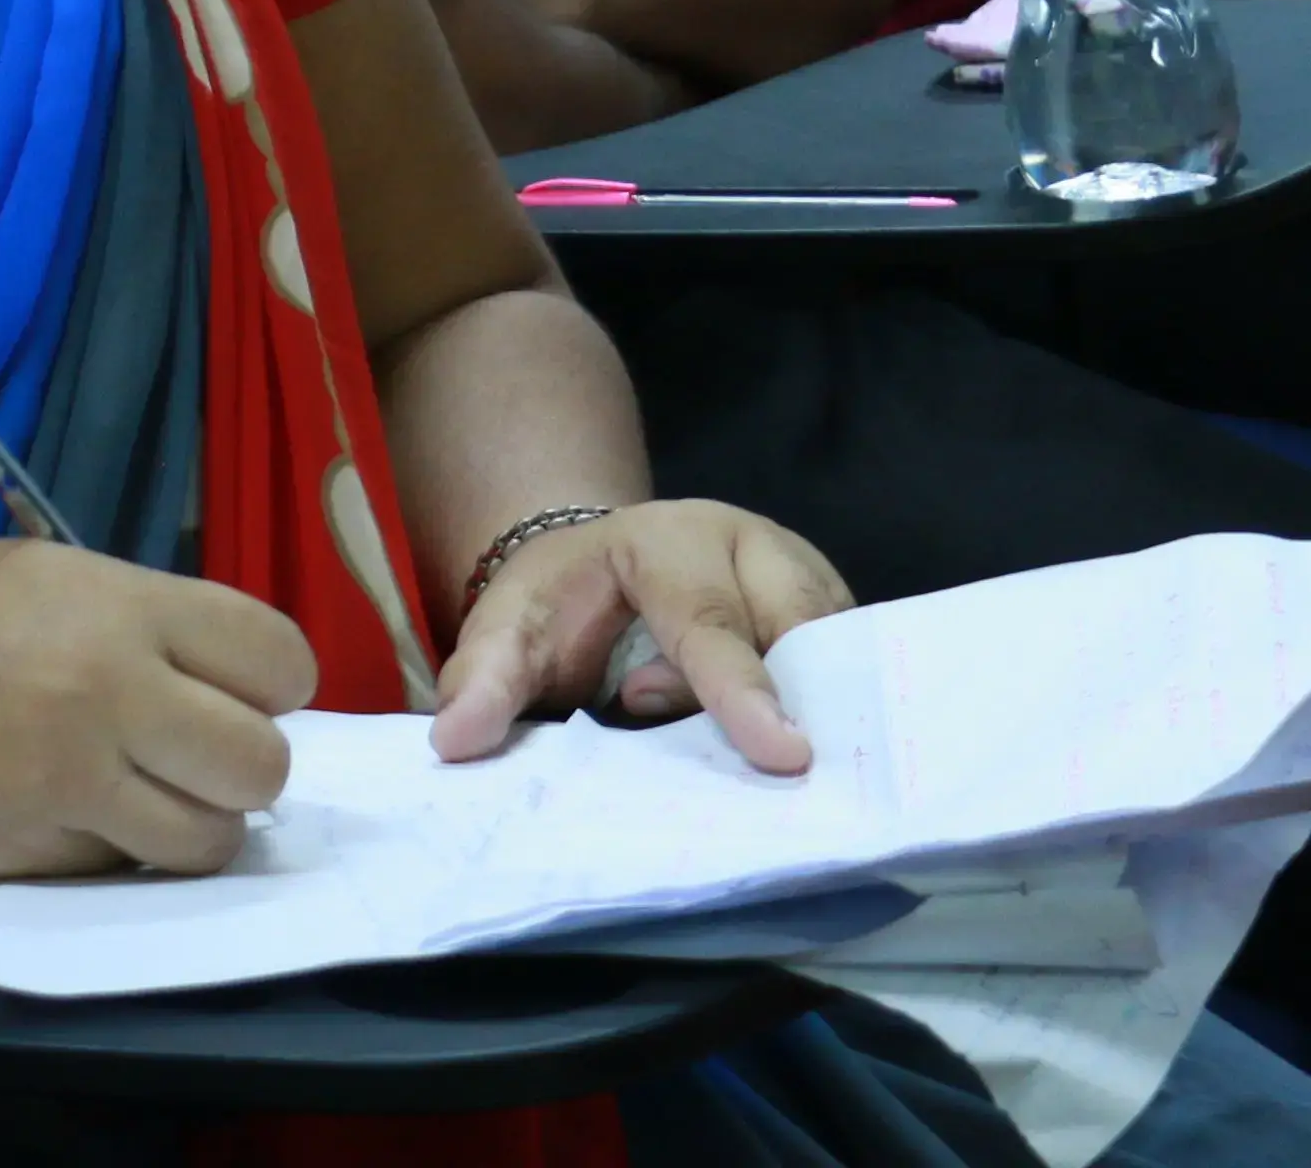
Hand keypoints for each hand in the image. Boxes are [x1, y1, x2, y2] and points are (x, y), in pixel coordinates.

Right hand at [0, 536, 314, 876]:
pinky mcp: (32, 856)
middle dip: (244, 765)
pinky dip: (116, 852)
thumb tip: (221, 680)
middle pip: (263, 765)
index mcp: (117, 608)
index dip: (272, 681)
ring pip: (211, 841)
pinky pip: (125, 870)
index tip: (240, 686)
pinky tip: (68, 811)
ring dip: (196, 825)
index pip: (278, 659)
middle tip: (196, 752)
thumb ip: (136, 621)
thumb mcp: (39, 574)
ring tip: (147, 796)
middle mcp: (109, 696)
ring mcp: (70, 786)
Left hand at [431, 499, 844, 773]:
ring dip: (813, 714)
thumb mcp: (508, 631)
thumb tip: (455, 744)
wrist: (604, 573)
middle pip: (793, 635)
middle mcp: (752, 545)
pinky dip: (837, 716)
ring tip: (773, 766)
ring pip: (836, 656)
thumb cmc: (560, 607)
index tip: (783, 755)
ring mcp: (806, 576)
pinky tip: (818, 763)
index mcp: (668, 539)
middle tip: (762, 772)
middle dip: (783, 706)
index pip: (710, 621)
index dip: (742, 692)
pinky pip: (854, 672)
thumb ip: (482, 682)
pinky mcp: (837, 616)